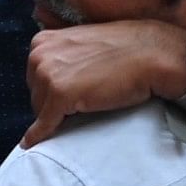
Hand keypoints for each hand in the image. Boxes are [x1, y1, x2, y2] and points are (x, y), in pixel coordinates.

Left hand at [22, 19, 185, 145]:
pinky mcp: (59, 95)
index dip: (50, 90)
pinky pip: (43, 124)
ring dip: (56, 117)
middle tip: (79, 105)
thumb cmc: (125, 50)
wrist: (152, 55)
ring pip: (39, 110)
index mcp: (43, 41)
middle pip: (35, 94)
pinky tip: (33, 144)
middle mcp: (40, 54)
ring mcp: (48, 74)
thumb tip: (53, 78)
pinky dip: (39, 136)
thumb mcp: (84, 43)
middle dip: (51, 103)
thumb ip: (64, 56)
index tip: (68, 96)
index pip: (34, 77)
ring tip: (81, 113)